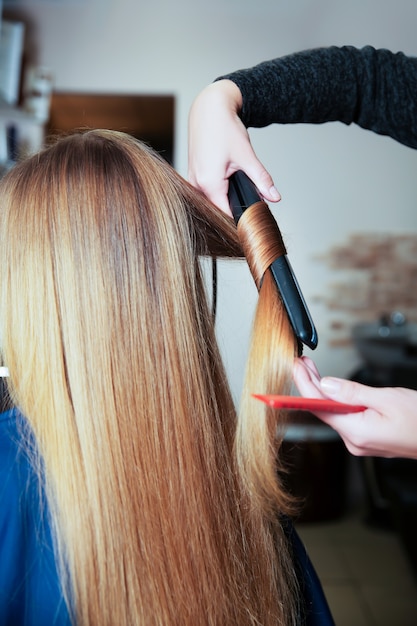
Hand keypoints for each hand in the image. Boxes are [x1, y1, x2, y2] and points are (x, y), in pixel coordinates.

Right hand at [188, 80, 280, 214]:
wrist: (208, 107)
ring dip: (226, 196)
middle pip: (218, 207)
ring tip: (238, 183)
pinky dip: (218, 188)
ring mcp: (192, 179)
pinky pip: (206, 189)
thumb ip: (261, 179)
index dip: (242, 216)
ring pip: (212, 198)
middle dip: (235, 205)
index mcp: (208, 183)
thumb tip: (274, 197)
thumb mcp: (247, 156)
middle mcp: (196, 184)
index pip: (226, 213)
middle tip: (251, 198)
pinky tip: (228, 178)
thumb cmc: (223, 127)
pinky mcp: (192, 173)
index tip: (254, 215)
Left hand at [293, 356, 416, 458]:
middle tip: (302, 362)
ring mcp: (360, 442)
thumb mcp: (387, 398)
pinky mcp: (367, 439)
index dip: (304, 383)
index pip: (318, 406)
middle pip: (323, 410)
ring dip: (322, 391)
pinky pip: (344, 418)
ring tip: (312, 370)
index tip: (297, 365)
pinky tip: (331, 388)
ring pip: (333, 413)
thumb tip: (326, 384)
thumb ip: (353, 392)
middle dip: (310, 384)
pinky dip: (335, 401)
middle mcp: (354, 441)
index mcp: (356, 432)